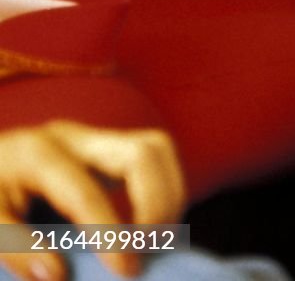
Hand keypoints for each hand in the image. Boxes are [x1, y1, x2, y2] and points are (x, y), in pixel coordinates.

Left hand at [0, 123, 184, 280]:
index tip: (127, 270)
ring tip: (155, 239)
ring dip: (169, 195)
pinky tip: (148, 225)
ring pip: (157, 149)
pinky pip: (153, 159)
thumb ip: (13, 246)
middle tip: (149, 249)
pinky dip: (163, 190)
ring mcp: (92, 138)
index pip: (86, 193)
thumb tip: (57, 274)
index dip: (110, 233)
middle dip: (158, 203)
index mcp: (36, 154)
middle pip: (143, 152)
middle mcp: (72, 137)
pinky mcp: (103, 148)